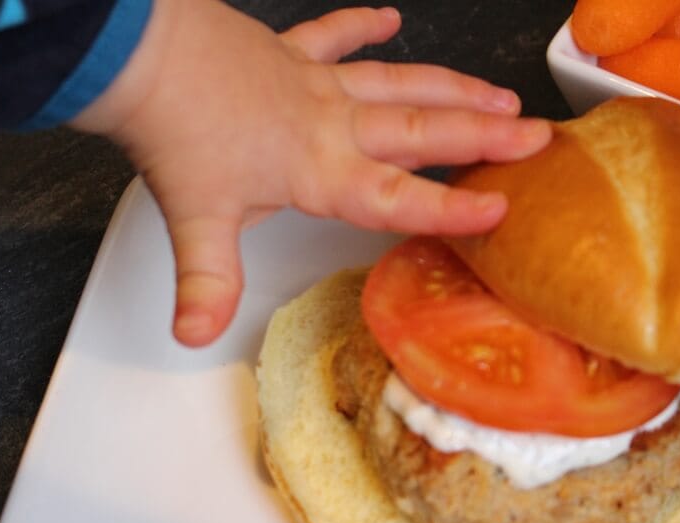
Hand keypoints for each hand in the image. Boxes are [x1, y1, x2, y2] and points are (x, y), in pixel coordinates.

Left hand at [72, 0, 551, 346]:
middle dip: (481, 137)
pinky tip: (390, 17)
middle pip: (419, 131)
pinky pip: (335, 35)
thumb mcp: (196, 219)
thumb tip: (194, 334)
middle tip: (535, 137)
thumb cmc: (175, 131)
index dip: (451, 207)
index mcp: (318, 168)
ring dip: (451, 88)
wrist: (145, 55)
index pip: (397, 197)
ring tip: (498, 94)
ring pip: (398, 82)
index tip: (502, 211)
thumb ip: (207, 281)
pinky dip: (362, 25)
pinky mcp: (287, 51)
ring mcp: (313, 80)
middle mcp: (330, 122)